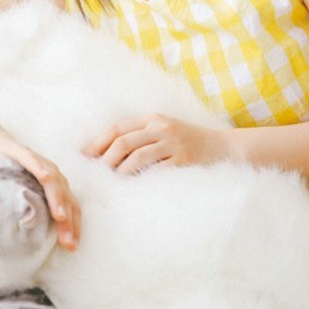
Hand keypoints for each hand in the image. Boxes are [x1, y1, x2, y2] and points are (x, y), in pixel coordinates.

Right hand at [0, 131, 80, 251]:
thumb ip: (33, 211)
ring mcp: (41, 164)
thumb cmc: (11, 175)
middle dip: (68, 222)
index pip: (71, 208)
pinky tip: (45, 177)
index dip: (74, 227)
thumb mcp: (24, 195)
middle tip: (68, 242)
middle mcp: (54, 175)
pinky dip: (41, 169)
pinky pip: (35, 162)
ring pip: (54, 183)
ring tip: (60, 217)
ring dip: (58, 200)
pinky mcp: (26, 153)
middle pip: (66, 199)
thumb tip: (34, 242)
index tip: (72, 247)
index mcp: (57, 187)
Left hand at [83, 113, 229, 174]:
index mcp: (153, 119)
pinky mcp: (184, 161)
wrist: (225, 148)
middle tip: (92, 175)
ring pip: (136, 156)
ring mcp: (173, 144)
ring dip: (119, 172)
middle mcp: (162, 128)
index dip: (98, 142)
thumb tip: (108, 155)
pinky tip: (131, 189)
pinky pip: (157, 171)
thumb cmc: (189, 142)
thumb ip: (141, 137)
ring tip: (108, 184)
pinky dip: (141, 180)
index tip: (83, 157)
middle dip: (104, 159)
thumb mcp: (165, 131)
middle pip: (123, 142)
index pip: (118, 128)